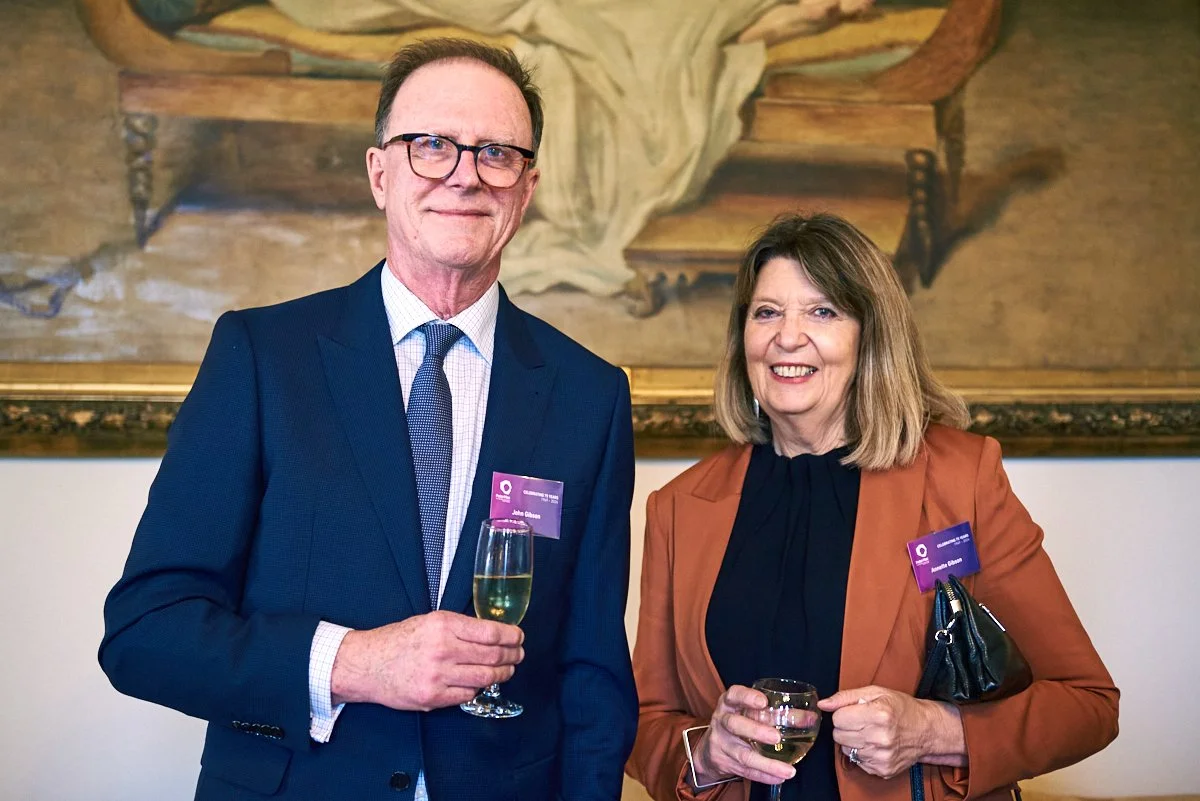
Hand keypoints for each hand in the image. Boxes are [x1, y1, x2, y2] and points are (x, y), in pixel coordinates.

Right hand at [330, 610, 523, 711]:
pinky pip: (468, 695)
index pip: (491, 632)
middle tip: (518, 655)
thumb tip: (493, 633)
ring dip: (502, 674)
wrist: (366, 665)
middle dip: (513, 656)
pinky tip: (480, 683)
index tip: (518, 637)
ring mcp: (438, 676)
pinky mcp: (433, 697)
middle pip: (493, 656)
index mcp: (443, 625)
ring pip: (485, 677)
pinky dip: (478, 689)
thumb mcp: (429, 621)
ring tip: (507, 670)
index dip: (511, 636)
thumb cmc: (398, 641)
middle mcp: (442, 649)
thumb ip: (459, 627)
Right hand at [690, 685, 796, 787]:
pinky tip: (779, 778)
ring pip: (742, 754)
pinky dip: (764, 776)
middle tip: (776, 737)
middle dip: (756, 731)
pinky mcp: (723, 762)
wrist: (710, 747)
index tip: (763, 701)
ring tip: (787, 770)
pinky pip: (746, 771)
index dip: (747, 697)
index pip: (734, 695)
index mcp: (729, 704)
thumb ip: (775, 713)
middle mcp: (722, 721)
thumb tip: (811, 718)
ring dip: (767, 764)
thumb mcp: (748, 712)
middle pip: (735, 725)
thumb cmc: (738, 722)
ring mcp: (721, 743)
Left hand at [818, 686, 964, 777]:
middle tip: (861, 722)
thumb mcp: (875, 692)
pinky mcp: (883, 769)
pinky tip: (875, 744)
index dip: (843, 713)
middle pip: (838, 735)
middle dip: (845, 727)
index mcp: (878, 714)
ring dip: (853, 740)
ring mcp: (881, 756)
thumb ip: (845, 697)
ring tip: (869, 733)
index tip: (854, 712)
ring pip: (845, 749)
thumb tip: (823, 704)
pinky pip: (857, 761)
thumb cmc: (901, 708)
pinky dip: (862, 753)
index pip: (837, 718)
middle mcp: (880, 738)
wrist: (926, 731)